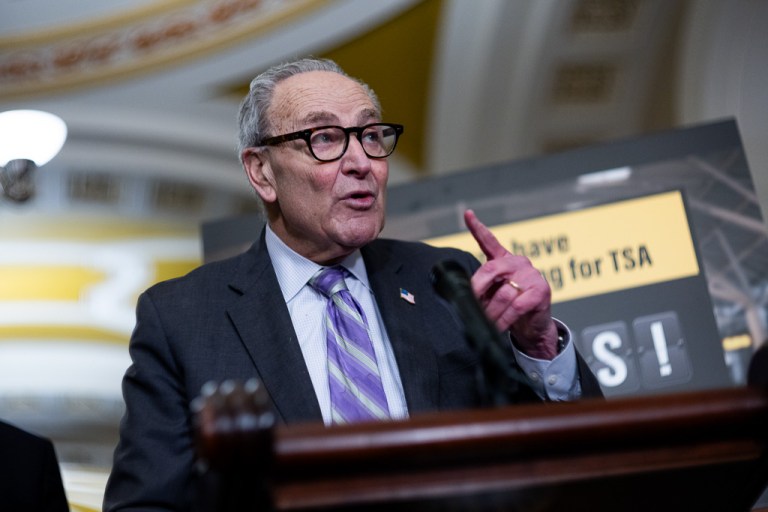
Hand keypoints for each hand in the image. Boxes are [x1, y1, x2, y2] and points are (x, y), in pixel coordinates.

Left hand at [464, 209, 558, 359]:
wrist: (533, 327)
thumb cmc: (511, 309)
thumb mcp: (493, 296)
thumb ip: (482, 289)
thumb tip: (466, 295)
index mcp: (504, 260)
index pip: (489, 241)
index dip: (477, 227)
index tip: (467, 214)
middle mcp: (518, 263)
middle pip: (491, 269)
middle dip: (477, 289)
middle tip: (470, 304)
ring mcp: (531, 275)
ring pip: (503, 292)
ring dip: (492, 312)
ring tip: (488, 322)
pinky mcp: (541, 290)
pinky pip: (516, 306)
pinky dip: (504, 319)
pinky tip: (500, 326)